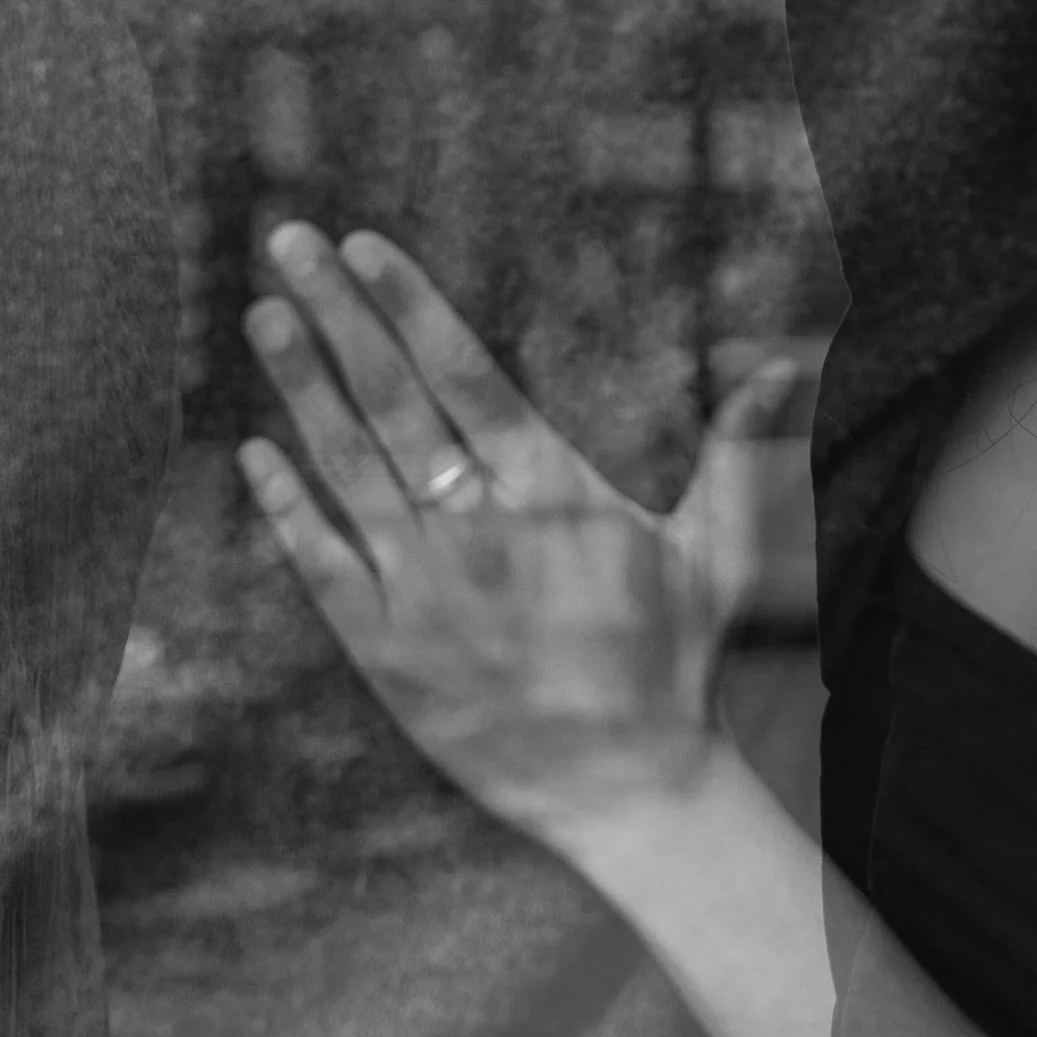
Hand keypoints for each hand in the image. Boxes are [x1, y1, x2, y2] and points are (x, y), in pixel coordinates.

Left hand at [242, 224, 796, 844]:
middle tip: (286, 243)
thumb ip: (735, 450)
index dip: (411, 304)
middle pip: (393, 400)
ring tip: (262, 316)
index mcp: (550, 491)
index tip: (364, 244)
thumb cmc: (672, 665)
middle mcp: (479, 530)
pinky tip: (251, 452)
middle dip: (337, 315)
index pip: (467, 372)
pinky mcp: (387, 652)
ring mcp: (424, 590)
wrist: (630, 793)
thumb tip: (785, 366)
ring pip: (348, 468)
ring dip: (300, 387)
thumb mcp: (715, 551)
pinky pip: (321, 566)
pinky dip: (287, 507)